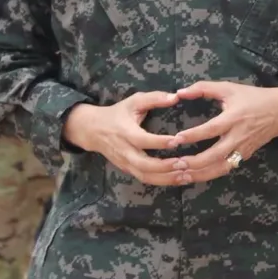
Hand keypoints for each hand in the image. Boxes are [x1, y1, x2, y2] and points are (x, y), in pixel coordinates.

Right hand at [62, 92, 183, 182]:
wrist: (92, 130)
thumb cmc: (117, 113)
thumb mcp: (133, 101)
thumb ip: (154, 98)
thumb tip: (176, 97)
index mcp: (125, 132)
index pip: (143, 140)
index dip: (159, 142)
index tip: (177, 140)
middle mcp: (125, 151)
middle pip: (144, 165)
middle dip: (164, 166)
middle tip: (184, 163)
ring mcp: (125, 163)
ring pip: (145, 176)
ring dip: (166, 178)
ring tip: (186, 176)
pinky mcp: (128, 170)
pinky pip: (145, 179)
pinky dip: (162, 181)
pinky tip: (178, 179)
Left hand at [145, 82, 277, 184]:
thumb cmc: (254, 97)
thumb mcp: (230, 88)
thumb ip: (204, 88)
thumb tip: (179, 92)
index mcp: (234, 117)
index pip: (212, 129)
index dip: (194, 135)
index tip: (176, 140)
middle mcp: (238, 136)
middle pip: (215, 155)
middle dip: (194, 162)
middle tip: (175, 164)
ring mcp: (242, 149)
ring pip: (220, 167)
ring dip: (200, 173)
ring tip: (181, 176)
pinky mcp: (245, 156)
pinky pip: (226, 169)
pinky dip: (210, 174)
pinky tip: (195, 177)